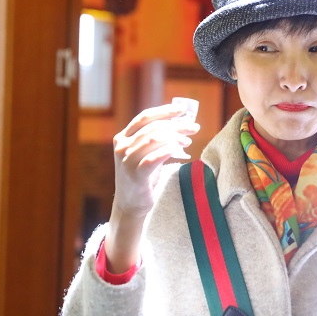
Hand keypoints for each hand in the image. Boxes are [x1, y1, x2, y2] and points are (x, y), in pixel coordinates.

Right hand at [105, 103, 199, 272]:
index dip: (165, 111)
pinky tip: (180, 150)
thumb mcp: (146, 153)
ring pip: (153, 139)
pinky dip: (168, 151)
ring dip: (175, 137)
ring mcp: (126, 161)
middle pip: (153, 127)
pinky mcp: (135, 175)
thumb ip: (157, 138)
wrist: (130, 205)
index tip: (183, 110)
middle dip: (176, 125)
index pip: (145, 117)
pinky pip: (153, 159)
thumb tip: (182, 121)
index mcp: (123, 137)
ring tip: (188, 141)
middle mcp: (122, 147)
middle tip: (194, 127)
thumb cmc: (143, 177)